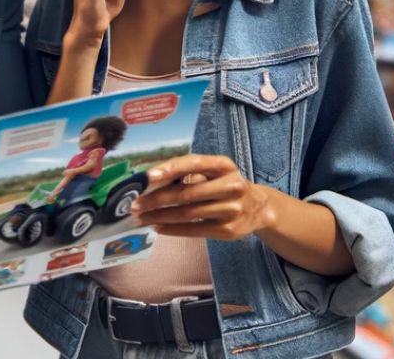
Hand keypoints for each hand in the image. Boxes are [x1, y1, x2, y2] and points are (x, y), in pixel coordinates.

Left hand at [130, 155, 275, 241]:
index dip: (171, 168)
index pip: (194, 163)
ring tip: (141, 217)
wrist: (258, 208)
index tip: (148, 176)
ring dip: (160, 216)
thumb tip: (153, 181)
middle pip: (187, 192)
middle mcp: (231, 185)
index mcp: (224, 165)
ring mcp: (231, 209)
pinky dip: (173, 229)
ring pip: (188, 213)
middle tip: (135, 203)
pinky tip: (158, 227)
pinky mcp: (228, 230)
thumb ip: (191, 173)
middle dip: (157, 198)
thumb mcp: (216, 172)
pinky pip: (195, 230)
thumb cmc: (226, 184)